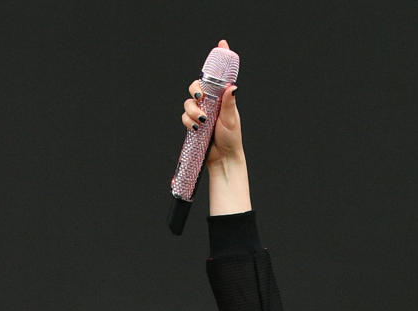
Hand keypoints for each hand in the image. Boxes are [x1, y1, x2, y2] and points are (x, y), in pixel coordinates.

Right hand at [180, 39, 249, 213]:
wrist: (223, 160)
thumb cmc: (232, 140)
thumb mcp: (232, 120)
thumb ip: (229, 103)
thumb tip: (232, 86)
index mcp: (222, 99)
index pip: (219, 76)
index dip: (219, 60)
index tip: (223, 43)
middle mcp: (211, 104)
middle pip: (196, 86)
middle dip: (195, 91)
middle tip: (200, 98)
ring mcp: (201, 114)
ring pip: (188, 103)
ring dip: (192, 111)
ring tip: (201, 123)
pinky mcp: (194, 125)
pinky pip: (185, 117)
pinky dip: (188, 121)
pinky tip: (196, 128)